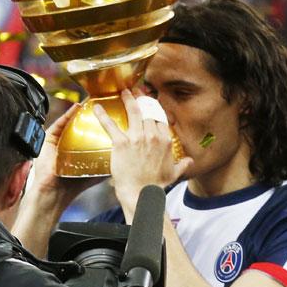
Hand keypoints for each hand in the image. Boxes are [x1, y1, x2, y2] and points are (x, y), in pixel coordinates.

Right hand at [31, 103, 102, 206]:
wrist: (55, 193)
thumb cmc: (73, 185)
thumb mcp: (96, 171)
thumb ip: (108, 163)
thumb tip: (125, 158)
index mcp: (79, 147)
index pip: (91, 131)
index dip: (101, 121)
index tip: (112, 111)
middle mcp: (69, 141)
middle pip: (81, 123)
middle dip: (91, 113)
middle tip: (103, 101)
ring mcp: (59, 139)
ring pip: (71, 121)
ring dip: (81, 111)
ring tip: (91, 102)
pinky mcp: (49, 138)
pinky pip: (59, 123)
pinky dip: (68, 115)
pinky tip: (77, 108)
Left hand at [94, 89, 192, 215]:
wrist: (141, 194)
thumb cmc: (156, 185)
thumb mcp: (174, 173)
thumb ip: (182, 164)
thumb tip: (190, 161)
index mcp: (165, 140)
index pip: (160, 117)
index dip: (154, 107)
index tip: (150, 100)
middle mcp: (152, 135)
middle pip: (147, 111)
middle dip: (141, 99)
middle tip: (135, 92)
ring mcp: (137, 138)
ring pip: (134, 112)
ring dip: (128, 100)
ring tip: (123, 92)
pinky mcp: (121, 143)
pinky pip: (111, 125)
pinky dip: (102, 115)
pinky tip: (96, 107)